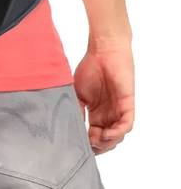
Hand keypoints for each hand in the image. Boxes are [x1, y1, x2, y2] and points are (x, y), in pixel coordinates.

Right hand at [74, 38, 134, 154]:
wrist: (103, 50)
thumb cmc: (90, 67)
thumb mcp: (77, 92)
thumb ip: (76, 109)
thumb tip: (70, 127)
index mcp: (97, 113)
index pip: (94, 135)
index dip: (88, 143)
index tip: (78, 145)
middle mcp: (109, 114)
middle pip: (106, 140)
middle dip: (98, 147)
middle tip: (88, 146)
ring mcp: (119, 111)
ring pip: (117, 136)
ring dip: (107, 142)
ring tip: (95, 140)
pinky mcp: (127, 105)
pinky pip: (126, 125)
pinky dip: (117, 133)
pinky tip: (106, 134)